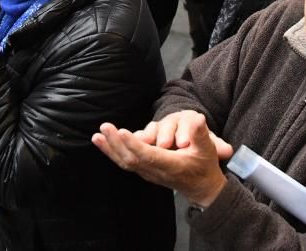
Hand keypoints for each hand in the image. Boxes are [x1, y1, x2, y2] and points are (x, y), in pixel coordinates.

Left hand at [92, 110, 232, 206]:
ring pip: (125, 163)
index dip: (134, 145)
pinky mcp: (144, 171)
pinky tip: (102, 142)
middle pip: (131, 160)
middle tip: (105, 128)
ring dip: (110, 149)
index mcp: (170, 165)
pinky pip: (124, 163)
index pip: (148, 156)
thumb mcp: (207, 149)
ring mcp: (148, 173)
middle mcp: (156, 171)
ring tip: (97, 136)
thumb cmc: (204, 166)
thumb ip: (200, 134)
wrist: (201, 188)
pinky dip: (112, 153)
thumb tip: (197, 118)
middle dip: (116, 144)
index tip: (122, 131)